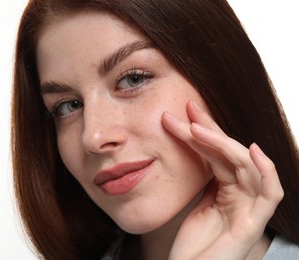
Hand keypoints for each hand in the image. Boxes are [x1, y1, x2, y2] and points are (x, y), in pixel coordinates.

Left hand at [162, 101, 283, 259]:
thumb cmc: (192, 244)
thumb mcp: (195, 201)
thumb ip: (202, 178)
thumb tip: (187, 144)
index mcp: (225, 188)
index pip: (216, 152)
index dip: (204, 130)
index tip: (184, 111)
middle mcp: (240, 194)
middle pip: (229, 153)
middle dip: (209, 130)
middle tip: (188, 109)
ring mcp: (248, 207)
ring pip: (245, 167)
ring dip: (223, 144)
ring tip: (197, 129)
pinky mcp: (253, 224)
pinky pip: (270, 194)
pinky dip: (265, 171)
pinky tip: (251, 150)